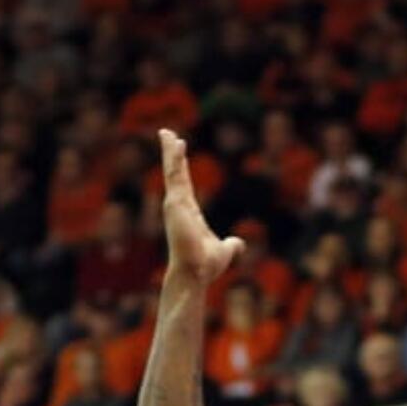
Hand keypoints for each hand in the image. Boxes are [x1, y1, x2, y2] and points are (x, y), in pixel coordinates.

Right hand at [159, 129, 244, 284]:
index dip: (181, 167)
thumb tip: (239, 244)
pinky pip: (175, 175)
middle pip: (175, 173)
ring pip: (172, 171)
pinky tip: (178, 144)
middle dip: (171, 153)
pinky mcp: (174, 203)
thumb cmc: (206, 265)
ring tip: (167, 132)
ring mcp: (175, 204)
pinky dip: (174, 159)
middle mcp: (180, 206)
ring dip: (170, 151)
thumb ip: (231, 245)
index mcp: (190, 213)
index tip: (179, 151)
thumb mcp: (224, 251)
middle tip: (166, 133)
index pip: (184, 184)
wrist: (195, 273)